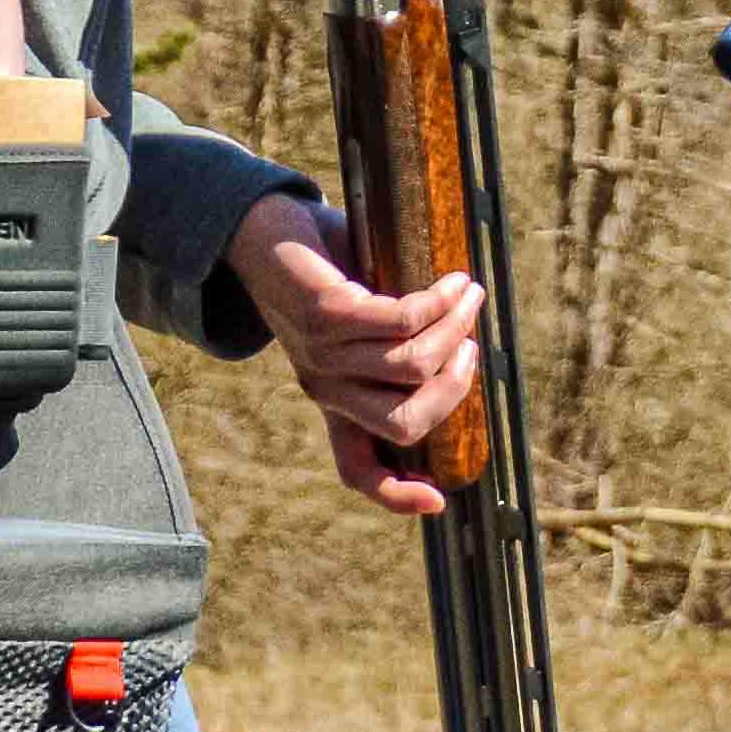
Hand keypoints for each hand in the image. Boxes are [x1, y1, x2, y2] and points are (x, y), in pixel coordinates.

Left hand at [227, 190, 484, 521]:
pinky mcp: (327, 314)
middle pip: (406, 423)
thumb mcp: (358, 325)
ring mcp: (322, 355)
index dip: (396, 496)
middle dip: (455, 387)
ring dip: (456, 327)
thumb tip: (463, 351)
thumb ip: (396, 346)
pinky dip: (441, 302)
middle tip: (470, 346)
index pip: (356, 470)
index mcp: (333, 401)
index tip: (440, 500)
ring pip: (413, 365)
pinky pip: (404, 321)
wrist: (260, 231)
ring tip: (468, 296)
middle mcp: (325, 388)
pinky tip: (453, 282)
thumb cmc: (324, 274)